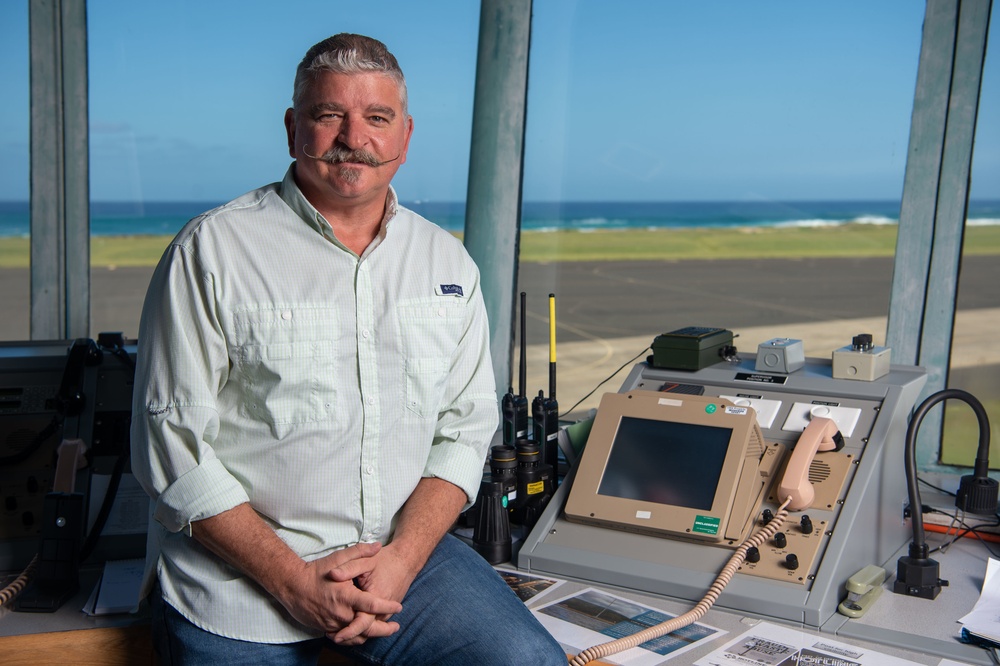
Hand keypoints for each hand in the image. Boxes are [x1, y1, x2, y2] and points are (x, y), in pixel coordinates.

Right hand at [276, 542, 401, 641]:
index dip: (387, 607)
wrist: (292, 586)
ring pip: (355, 635)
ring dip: (370, 634)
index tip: (399, 607)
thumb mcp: (339, 557)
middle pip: (366, 626)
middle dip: (384, 629)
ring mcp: (332, 623)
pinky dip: (355, 636)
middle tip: (396, 627)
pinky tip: (363, 633)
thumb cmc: (317, 571)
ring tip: (384, 631)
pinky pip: (344, 636)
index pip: (371, 605)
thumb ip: (360, 552)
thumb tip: (378, 546)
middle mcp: (340, 613)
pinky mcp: (326, 628)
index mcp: (346, 596)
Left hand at [327, 542, 418, 643]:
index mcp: (376, 598)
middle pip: (366, 632)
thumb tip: (332, 574)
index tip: (336, 636)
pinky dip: (362, 629)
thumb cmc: (384, 560)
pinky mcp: (386, 613)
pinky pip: (374, 625)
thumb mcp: (366, 561)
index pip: (362, 622)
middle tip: (331, 637)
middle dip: (349, 638)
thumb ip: (349, 567)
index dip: (349, 631)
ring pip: (370, 631)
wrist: (405, 561)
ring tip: (336, 635)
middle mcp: (383, 610)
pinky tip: (348, 627)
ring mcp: (386, 613)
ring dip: (355, 635)